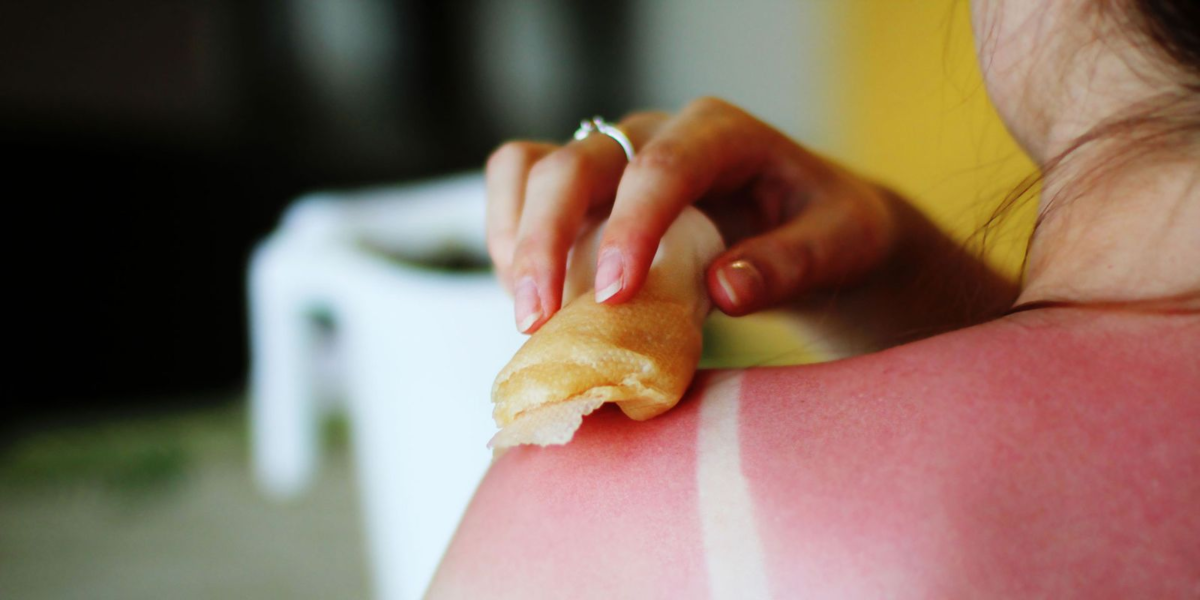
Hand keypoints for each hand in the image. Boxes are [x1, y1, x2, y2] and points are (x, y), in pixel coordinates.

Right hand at [486, 97, 898, 332]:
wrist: (810, 227)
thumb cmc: (827, 229)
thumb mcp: (839, 244)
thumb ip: (790, 263)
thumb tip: (725, 289)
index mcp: (720, 134)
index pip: (662, 165)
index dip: (631, 227)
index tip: (615, 295)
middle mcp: (654, 135)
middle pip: (573, 163)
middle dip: (544, 240)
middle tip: (537, 321)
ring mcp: (613, 161)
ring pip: (529, 167)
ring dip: (514, 239)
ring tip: (528, 315)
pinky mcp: (588, 193)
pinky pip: (522, 194)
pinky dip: (511, 244)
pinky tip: (535, 303)